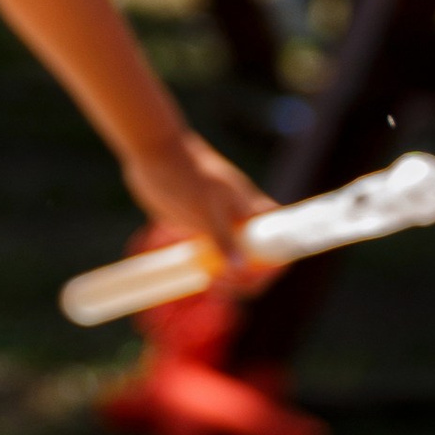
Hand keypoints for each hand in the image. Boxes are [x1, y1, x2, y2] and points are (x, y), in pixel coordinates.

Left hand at [120, 126, 275, 281]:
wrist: (153, 151)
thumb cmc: (184, 173)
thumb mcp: (205, 206)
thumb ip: (224, 237)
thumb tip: (242, 268)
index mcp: (253, 211)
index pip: (280, 244)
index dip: (272, 266)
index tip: (248, 277)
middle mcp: (242, 220)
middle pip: (260, 259)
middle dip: (247, 278)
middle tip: (218, 283)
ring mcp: (222, 224)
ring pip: (237, 259)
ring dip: (229, 277)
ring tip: (209, 282)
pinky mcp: (201, 226)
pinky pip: (214, 254)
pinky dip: (212, 269)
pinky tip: (198, 275)